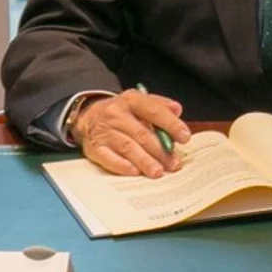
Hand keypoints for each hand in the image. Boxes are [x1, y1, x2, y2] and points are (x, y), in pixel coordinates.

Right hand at [74, 89, 191, 177]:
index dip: (171, 125)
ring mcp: (104, 131)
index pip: (154, 111)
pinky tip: (134, 171)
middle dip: (160, 150)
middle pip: (142, 133)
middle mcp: (116, 114)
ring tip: (158, 172)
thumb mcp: (139, 102)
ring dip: (145, 161)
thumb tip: (177, 110)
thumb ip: (159, 105)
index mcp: (131, 100)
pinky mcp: (94, 147)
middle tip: (174, 163)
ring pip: (128, 147)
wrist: (87, 116)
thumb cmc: (121, 112)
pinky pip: (108, 158)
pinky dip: (122, 165)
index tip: (185, 137)